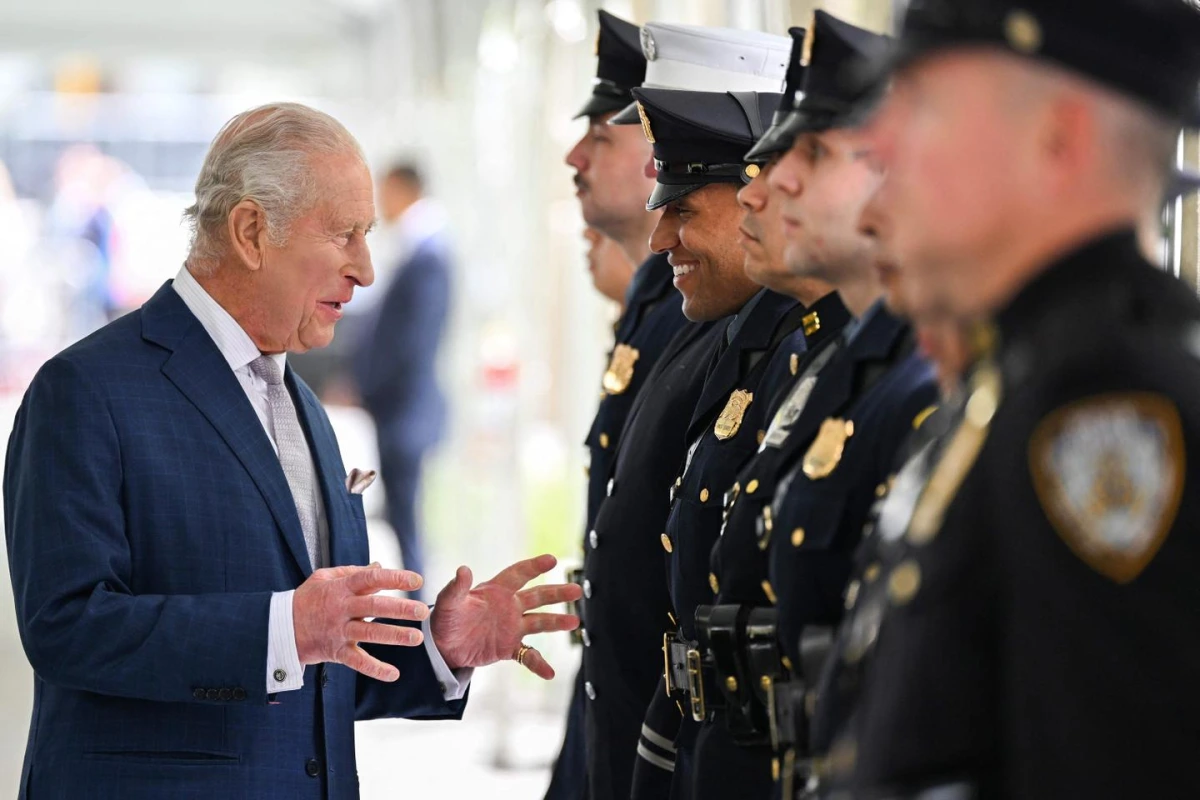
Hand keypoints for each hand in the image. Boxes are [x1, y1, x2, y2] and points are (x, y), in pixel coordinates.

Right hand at [293, 564, 428, 681]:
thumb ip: (353, 572)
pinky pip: (357, 662)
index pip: (371, 579)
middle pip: (373, 607)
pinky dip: (375, 669)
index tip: (417, 579)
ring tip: (417, 638)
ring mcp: (339, 631)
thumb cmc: (307, 599)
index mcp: (341, 588)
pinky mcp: (336, 652)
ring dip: (394, 636)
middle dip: (400, 609)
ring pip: (369, 634)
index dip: (394, 578)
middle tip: (423, 610)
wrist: (279, 627)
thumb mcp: (325, 578)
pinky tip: (393, 674)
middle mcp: (341, 609)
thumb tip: (379, 566)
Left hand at [430, 554, 582, 678]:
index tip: (552, 560)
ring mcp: (511, 627)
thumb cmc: (445, 619)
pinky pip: (527, 655)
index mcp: (496, 591)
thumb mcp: (448, 603)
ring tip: (575, 622)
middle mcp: (509, 606)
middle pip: (537, 596)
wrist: (443, 646)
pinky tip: (550, 673)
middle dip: (557, 593)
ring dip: (556, 622)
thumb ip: (456, 587)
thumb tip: (463, 569)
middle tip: (576, 590)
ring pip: (539, 622)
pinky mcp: (509, 648)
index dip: (534, 566)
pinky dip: (538, 663)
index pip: (518, 574)